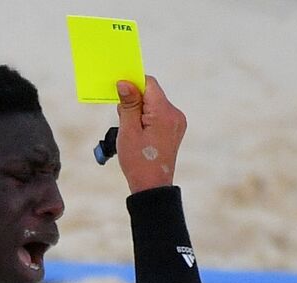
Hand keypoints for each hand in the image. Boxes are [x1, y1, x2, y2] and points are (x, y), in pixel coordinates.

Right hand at [114, 75, 185, 193]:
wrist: (152, 187)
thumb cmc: (138, 162)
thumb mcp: (129, 131)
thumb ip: (128, 104)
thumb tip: (125, 82)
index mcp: (164, 113)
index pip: (149, 83)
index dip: (133, 85)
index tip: (119, 94)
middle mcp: (175, 114)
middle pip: (151, 93)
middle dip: (134, 101)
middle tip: (124, 121)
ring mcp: (177, 122)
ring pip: (154, 104)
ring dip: (139, 111)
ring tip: (132, 132)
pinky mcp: (175, 129)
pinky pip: (158, 115)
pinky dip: (146, 119)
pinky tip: (139, 135)